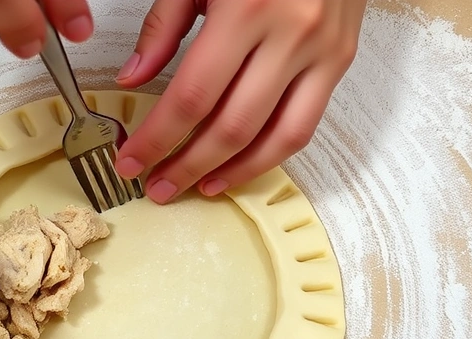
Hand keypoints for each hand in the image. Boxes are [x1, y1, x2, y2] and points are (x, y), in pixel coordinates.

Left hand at [114, 0, 366, 202]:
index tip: (130, 160)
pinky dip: (270, 154)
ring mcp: (322, 50)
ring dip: (232, 173)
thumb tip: (134, 78)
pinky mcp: (340, 59)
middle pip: (231, 127)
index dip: (157, 137)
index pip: (193, 96)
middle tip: (156, 186)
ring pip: (275, 138)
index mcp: (246, 8)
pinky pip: (305, 125)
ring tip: (197, 187)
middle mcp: (291, 34)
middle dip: (188, 166)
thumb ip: (163, 24)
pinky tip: (239, 166)